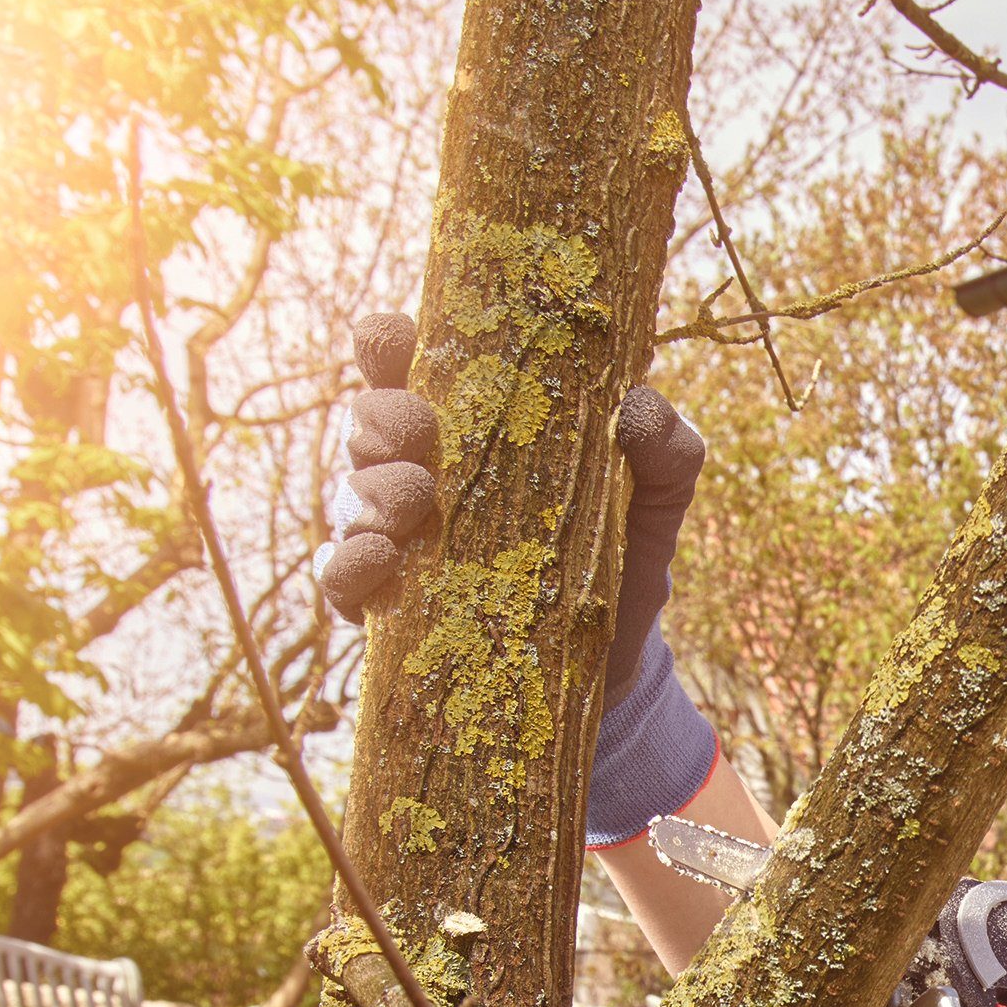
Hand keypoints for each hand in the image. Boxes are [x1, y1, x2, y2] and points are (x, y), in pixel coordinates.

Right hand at [305, 310, 722, 852]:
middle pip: (368, 421)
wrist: (616, 667)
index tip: (398, 340)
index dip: (387, 343)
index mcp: (469, 424)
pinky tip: (379, 557)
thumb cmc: (623, 558)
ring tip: (414, 500)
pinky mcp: (386, 606)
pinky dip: (347, 563)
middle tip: (421, 432)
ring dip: (370, 488)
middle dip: (383, 416)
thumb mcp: (657, 500)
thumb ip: (667, 449)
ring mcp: (396, 538)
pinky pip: (339, 577)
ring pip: (350, 493)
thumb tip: (638, 404)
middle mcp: (419, 470)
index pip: (408, 364)